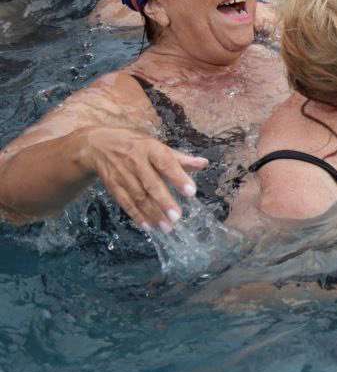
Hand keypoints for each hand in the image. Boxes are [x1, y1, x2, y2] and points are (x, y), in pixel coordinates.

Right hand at [80, 125, 208, 232]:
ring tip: (167, 227)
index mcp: (150, 149)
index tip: (192, 192)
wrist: (98, 145)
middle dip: (164, 201)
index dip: (179, 177)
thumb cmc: (136, 145)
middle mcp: (136, 162)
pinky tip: (148, 226)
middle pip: (151, 183)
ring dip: (152, 213)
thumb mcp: (156, 145)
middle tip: (177, 216)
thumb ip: (179, 158)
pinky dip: (136, 215)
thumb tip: (204, 164)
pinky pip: (125, 203)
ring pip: (138, 197)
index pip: (166, 163)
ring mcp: (122, 175)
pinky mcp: (113, 186)